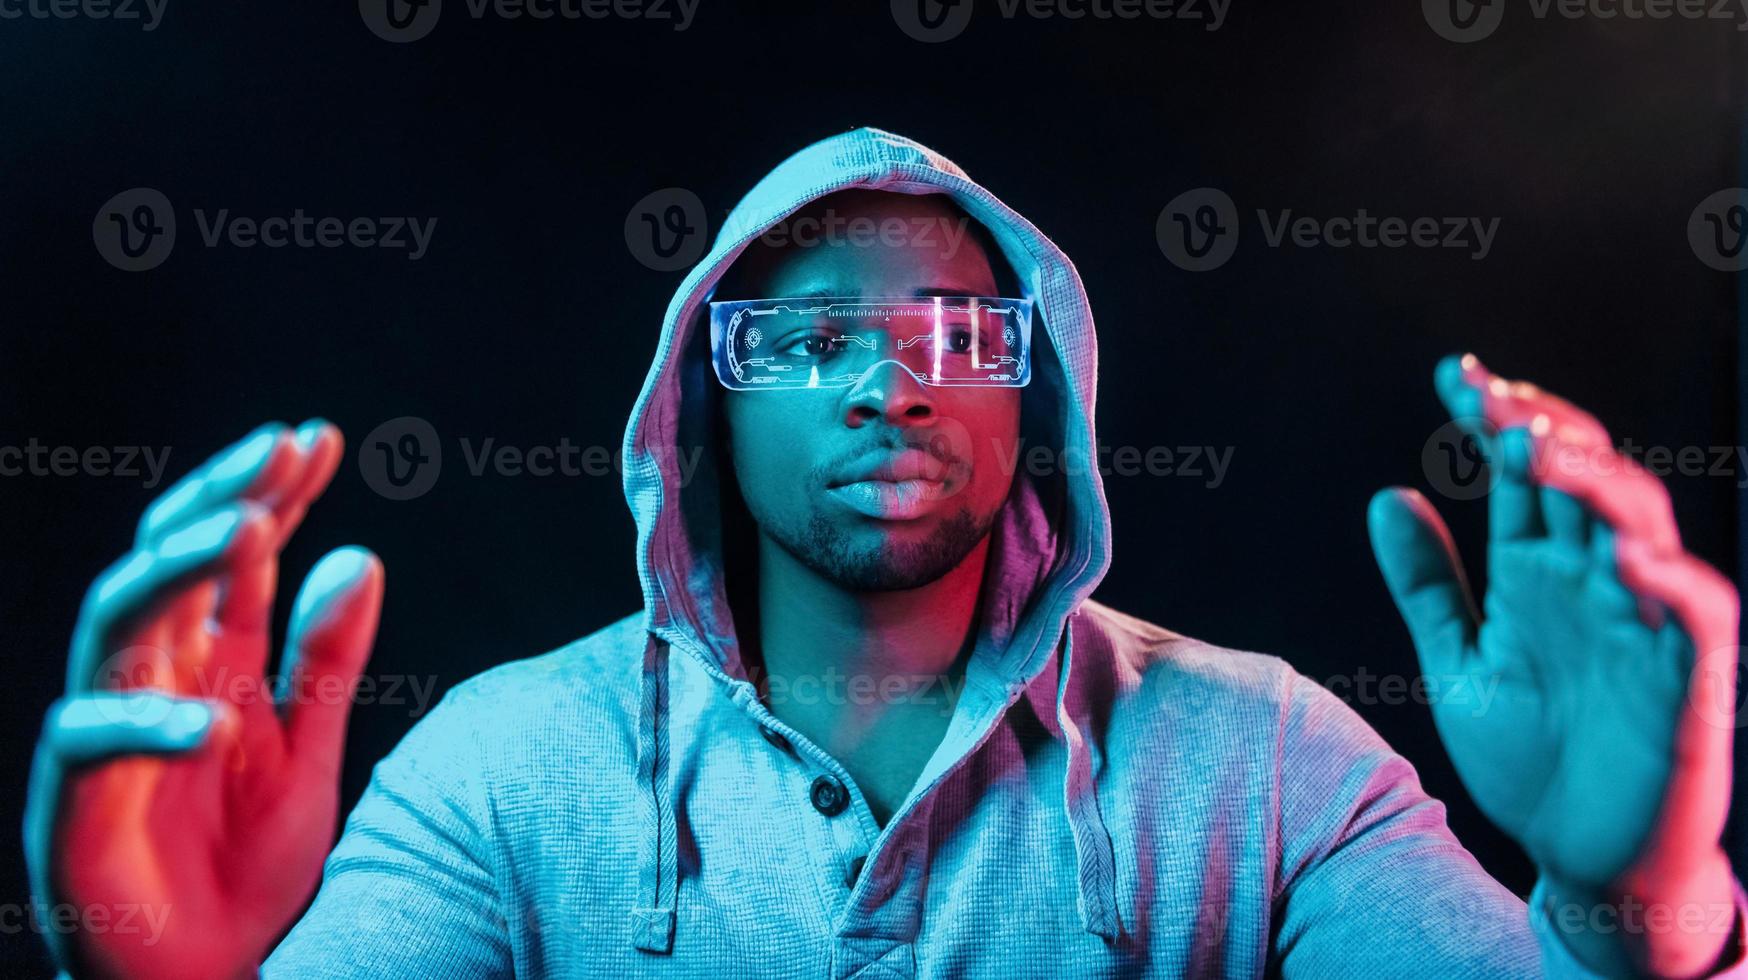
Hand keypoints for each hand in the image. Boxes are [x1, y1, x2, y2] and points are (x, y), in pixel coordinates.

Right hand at [23, 421, 384, 979]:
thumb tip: (362, 553)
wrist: (213, 978)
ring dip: (179, 571)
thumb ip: (328, 659)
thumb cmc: (248, 867)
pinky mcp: (72, 805)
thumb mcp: (310, 753)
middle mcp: (152, 681)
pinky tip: (214, 723)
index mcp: (210, 662)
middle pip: (169, 562)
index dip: (269, 494)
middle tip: (280, 446)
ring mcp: (106, 734)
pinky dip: (149, 727)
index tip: (318, 437)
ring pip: (117, 623)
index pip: (233, 558)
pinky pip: (89, 745)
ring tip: (248, 528)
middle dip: (222, 497)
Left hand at [1367, 355, 1738, 976]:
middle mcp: (1596, 582)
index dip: (1496, 417)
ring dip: (1594, 482)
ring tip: (1536, 447)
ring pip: (1640, 526)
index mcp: (1538, 572)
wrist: (1584, 862)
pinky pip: (1694, 618)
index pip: (1524, 473)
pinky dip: (1668, 583)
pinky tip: (1623, 556)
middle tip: (1489, 395)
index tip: (1454, 371)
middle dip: (1542, 428)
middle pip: (1584, 478)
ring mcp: (1645, 625)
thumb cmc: (1531, 760)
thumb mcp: (1458, 663)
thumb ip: (1426, 585)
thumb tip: (1387, 494)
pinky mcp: (1688, 682)